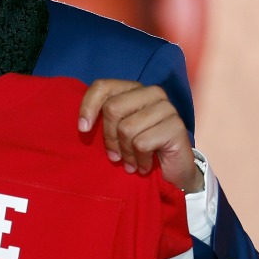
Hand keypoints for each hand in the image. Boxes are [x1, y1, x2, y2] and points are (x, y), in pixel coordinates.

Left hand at [78, 79, 202, 192]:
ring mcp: (166, 108)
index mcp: (133, 89)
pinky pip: (142, 143)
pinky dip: (139, 159)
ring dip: (125, 153)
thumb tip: (83, 125)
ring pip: (127, 128)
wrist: (173, 171)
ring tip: (130, 163)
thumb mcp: (117, 132)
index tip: (82, 129)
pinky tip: (143, 166)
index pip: (102, 86)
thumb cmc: (140, 149)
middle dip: (109, 137)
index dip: (88, 107)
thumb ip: (103, 120)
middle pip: (112, 108)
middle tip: (114, 156)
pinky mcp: (176, 126)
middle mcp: (151, 93)